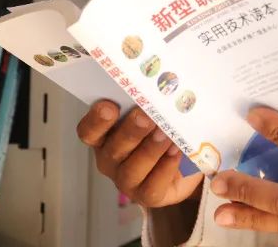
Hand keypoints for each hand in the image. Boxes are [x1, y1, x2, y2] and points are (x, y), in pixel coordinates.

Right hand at [77, 100, 203, 207]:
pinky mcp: (147, 196)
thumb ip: (151, 101)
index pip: (88, 131)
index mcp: (106, 136)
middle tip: (145, 115)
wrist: (188, 162)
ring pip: (131, 169)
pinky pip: (152, 186)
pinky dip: (165, 168)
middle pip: (113, 149)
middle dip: (130, 131)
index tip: (110, 106)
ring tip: (165, 133)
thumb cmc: (165, 129)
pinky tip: (176, 152)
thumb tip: (161, 82)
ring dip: (149, 149)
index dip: (96, 120)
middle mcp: (111, 159)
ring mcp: (127, 181)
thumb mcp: (157, 112)